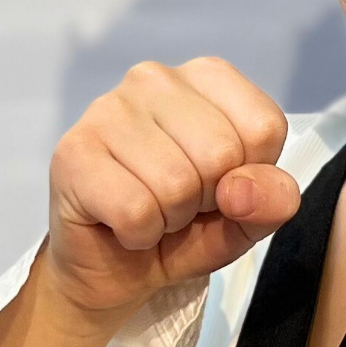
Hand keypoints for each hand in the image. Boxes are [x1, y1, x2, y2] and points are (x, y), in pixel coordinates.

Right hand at [46, 56, 300, 325]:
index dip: (250, 176)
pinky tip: (122, 222)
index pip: (264, 127)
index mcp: (208, 77)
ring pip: (176, 184)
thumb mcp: (250, 216)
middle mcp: (156, 78)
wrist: (116, 269)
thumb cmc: (187, 227)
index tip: (221, 185)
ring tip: (151, 210)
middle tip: (180, 204)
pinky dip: (138, 233)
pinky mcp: (73, 151)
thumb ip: (272, 198)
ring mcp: (109, 109)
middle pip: (221, 154)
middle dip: (208, 200)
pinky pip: (135, 210)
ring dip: (171, 219)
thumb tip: (241, 189)